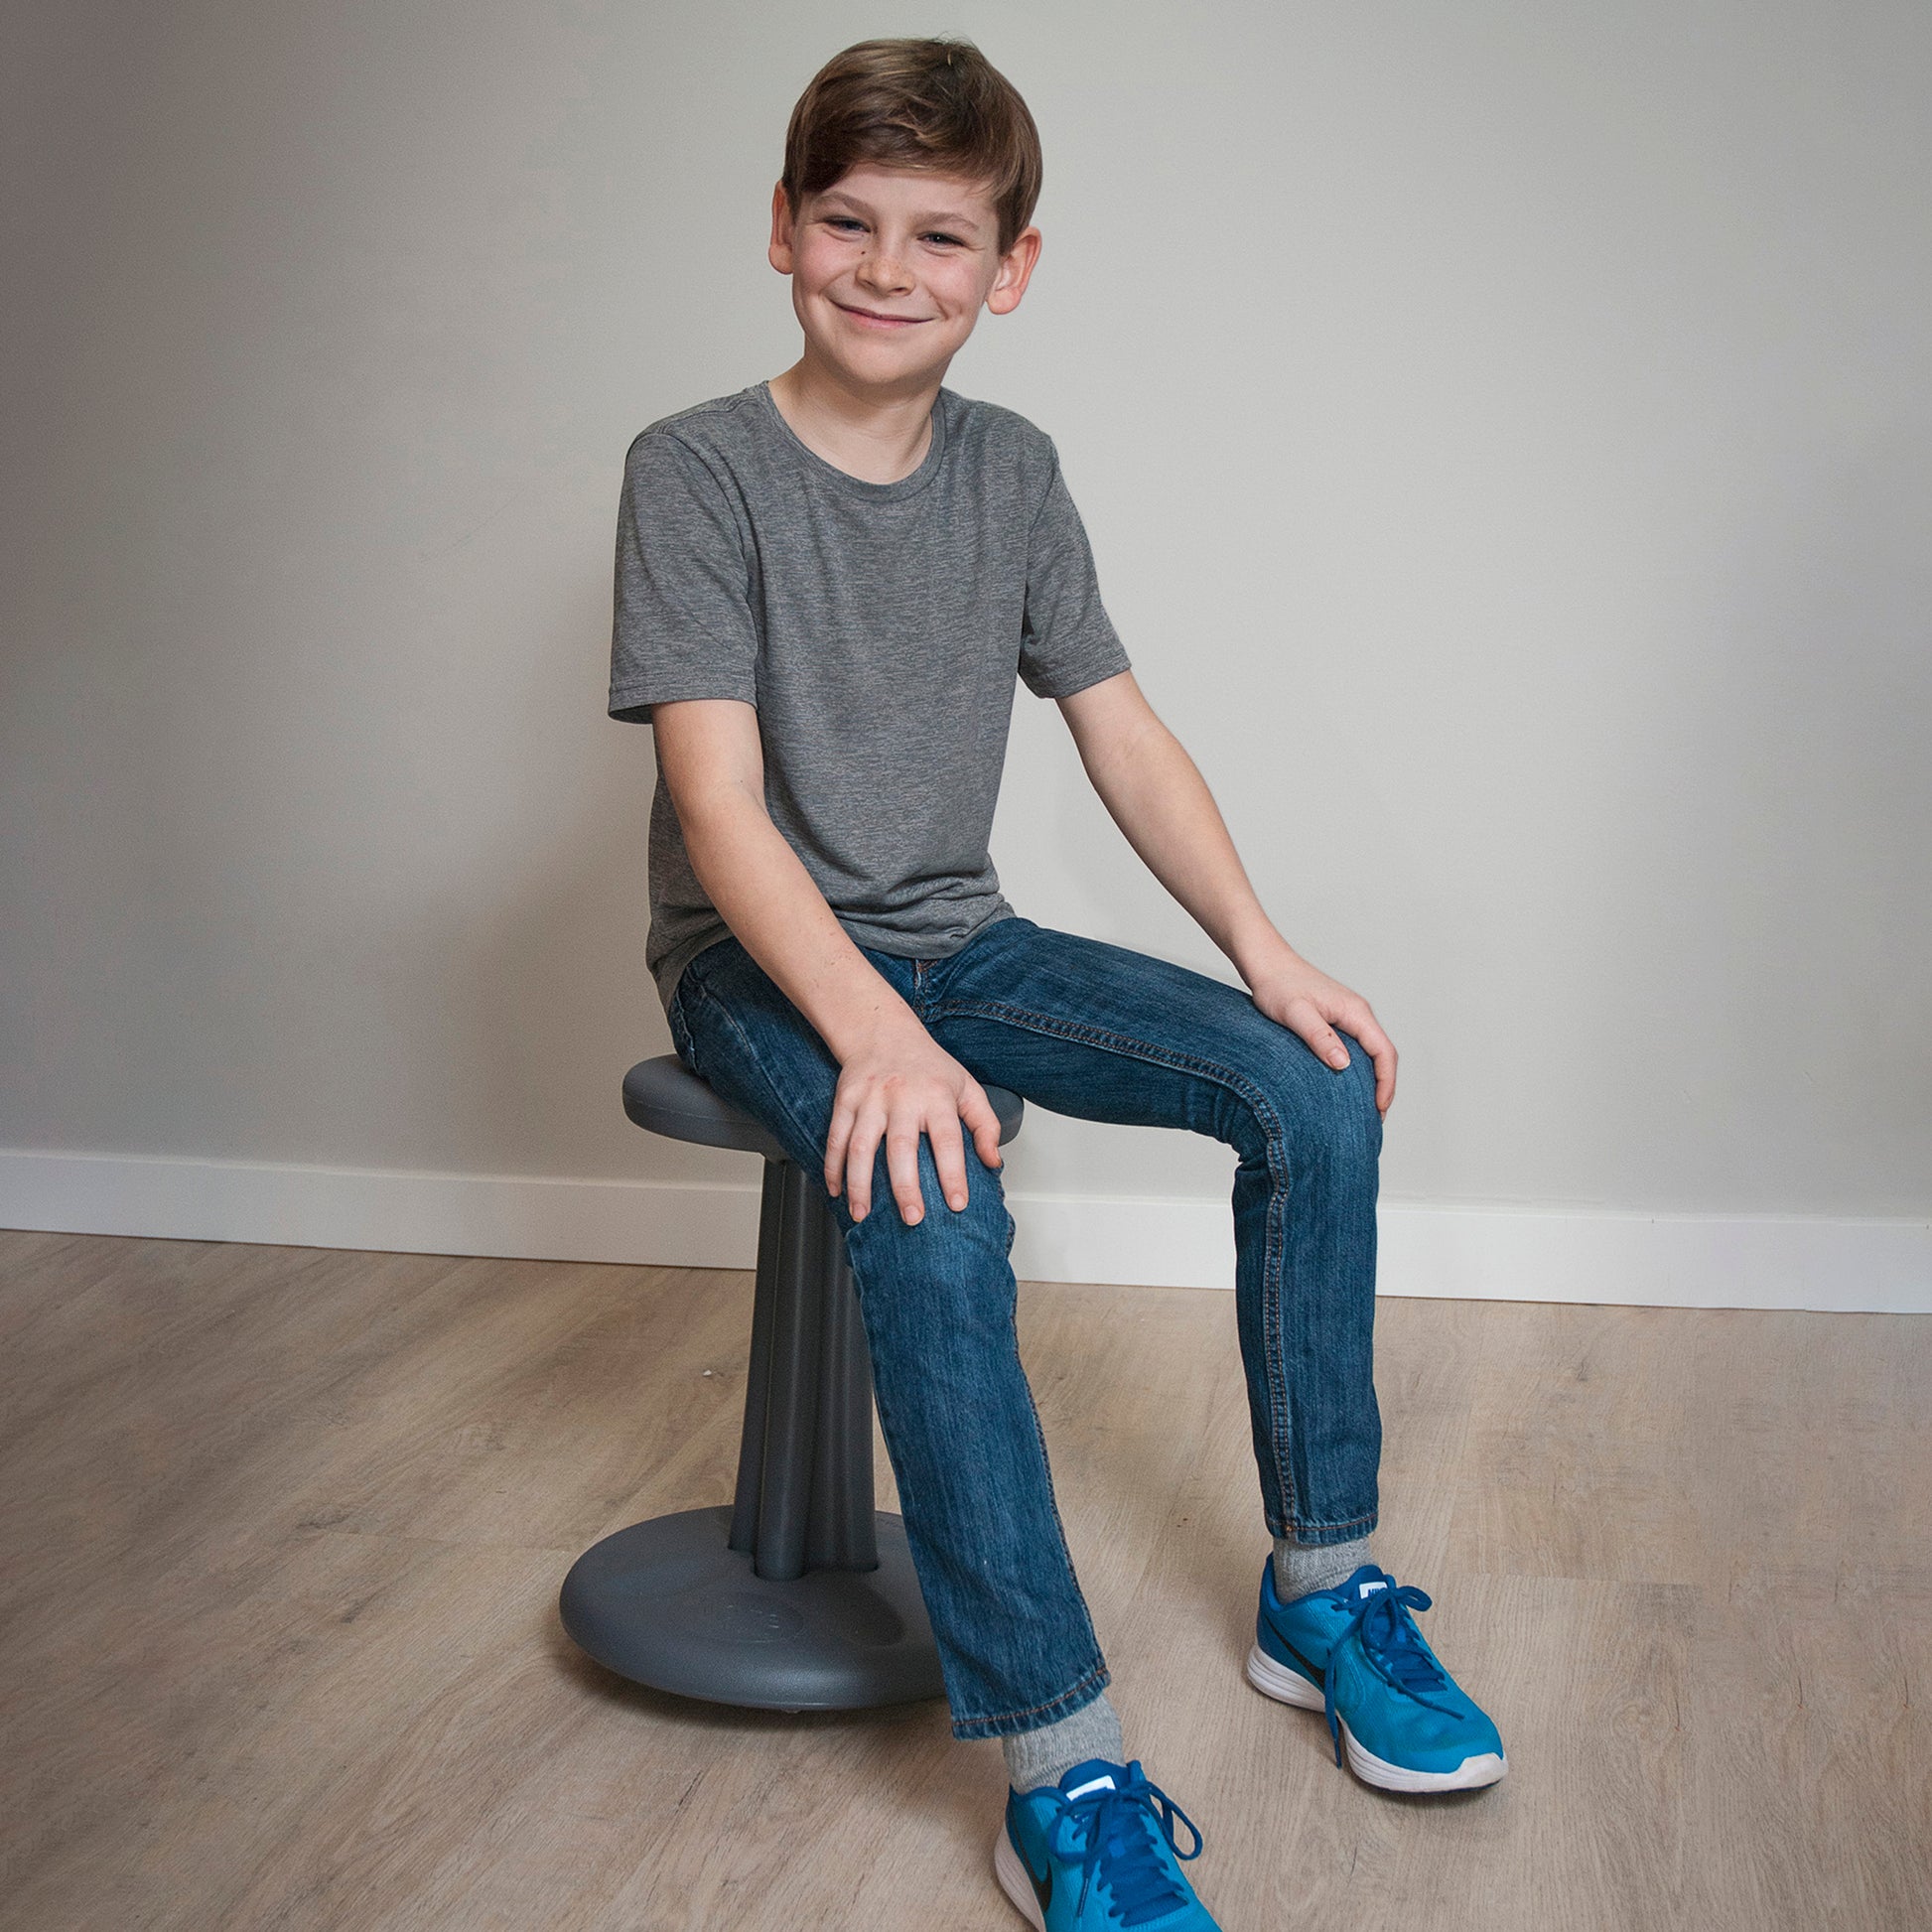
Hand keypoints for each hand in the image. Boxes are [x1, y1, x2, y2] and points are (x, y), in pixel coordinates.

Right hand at [825, 1017, 1005, 1224]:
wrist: (882, 1032)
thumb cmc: (928, 1066)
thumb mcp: (966, 1086)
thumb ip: (984, 1124)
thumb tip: (992, 1161)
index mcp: (936, 1096)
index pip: (948, 1140)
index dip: (954, 1173)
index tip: (957, 1203)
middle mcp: (902, 1097)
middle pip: (901, 1147)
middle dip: (905, 1186)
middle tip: (912, 1217)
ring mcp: (870, 1099)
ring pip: (860, 1146)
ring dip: (860, 1184)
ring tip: (863, 1214)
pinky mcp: (845, 1101)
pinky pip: (836, 1138)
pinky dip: (833, 1167)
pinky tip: (836, 1191)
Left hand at [1245, 947, 1397, 1116]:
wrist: (1266, 964)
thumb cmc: (1278, 986)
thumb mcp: (1296, 1014)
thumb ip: (1320, 1037)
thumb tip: (1344, 1064)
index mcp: (1355, 1011)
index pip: (1384, 1051)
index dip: (1387, 1082)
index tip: (1379, 1108)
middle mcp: (1358, 1013)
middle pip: (1383, 1054)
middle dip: (1383, 1086)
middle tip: (1374, 1118)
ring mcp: (1348, 1015)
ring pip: (1370, 1051)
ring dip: (1372, 1079)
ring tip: (1363, 1107)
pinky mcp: (1336, 1019)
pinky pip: (1356, 1047)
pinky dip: (1358, 1068)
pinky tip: (1345, 1083)